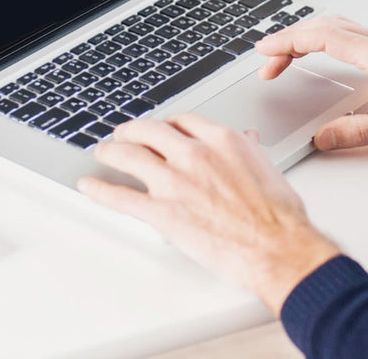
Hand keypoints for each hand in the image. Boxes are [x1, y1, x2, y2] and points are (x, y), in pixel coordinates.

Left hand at [77, 113, 338, 313]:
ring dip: (110, 151)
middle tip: (123, 134)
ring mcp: (175, 182)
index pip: (182, 120)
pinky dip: (99, 189)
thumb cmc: (277, 213)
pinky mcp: (162, 212)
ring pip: (129, 155)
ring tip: (103, 152)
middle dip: (131, 130)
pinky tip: (89, 185)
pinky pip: (121, 197)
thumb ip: (248, 150)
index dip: (165, 123)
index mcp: (221, 140)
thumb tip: (247, 140)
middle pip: (149, 130)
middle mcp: (194, 154)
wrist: (277, 246)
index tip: (160, 128)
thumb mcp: (265, 167)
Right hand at [256, 15, 367, 149]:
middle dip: (290, 40)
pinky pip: (351, 32)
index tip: (265, 51)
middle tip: (268, 61)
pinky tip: (327, 52)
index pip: (321, 37)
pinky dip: (326, 37)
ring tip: (288, 55)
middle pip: (324, 26)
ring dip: (308, 36)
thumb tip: (323, 137)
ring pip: (338, 25)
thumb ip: (358, 132)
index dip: (288, 42)